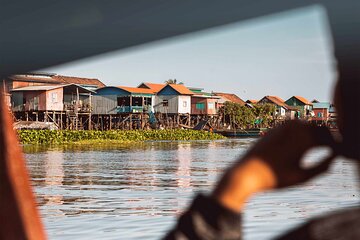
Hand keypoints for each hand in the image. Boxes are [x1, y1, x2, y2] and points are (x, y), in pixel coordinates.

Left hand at [212, 121, 336, 211]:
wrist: (245, 173)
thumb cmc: (273, 178)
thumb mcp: (301, 177)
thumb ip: (322, 167)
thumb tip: (333, 157)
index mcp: (304, 138)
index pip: (330, 139)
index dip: (335, 148)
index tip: (333, 157)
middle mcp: (295, 127)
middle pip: (321, 128)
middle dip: (327, 137)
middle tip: (329, 150)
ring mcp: (284, 125)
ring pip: (308, 125)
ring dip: (315, 133)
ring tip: (319, 147)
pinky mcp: (276, 127)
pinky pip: (296, 125)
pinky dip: (303, 132)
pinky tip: (303, 143)